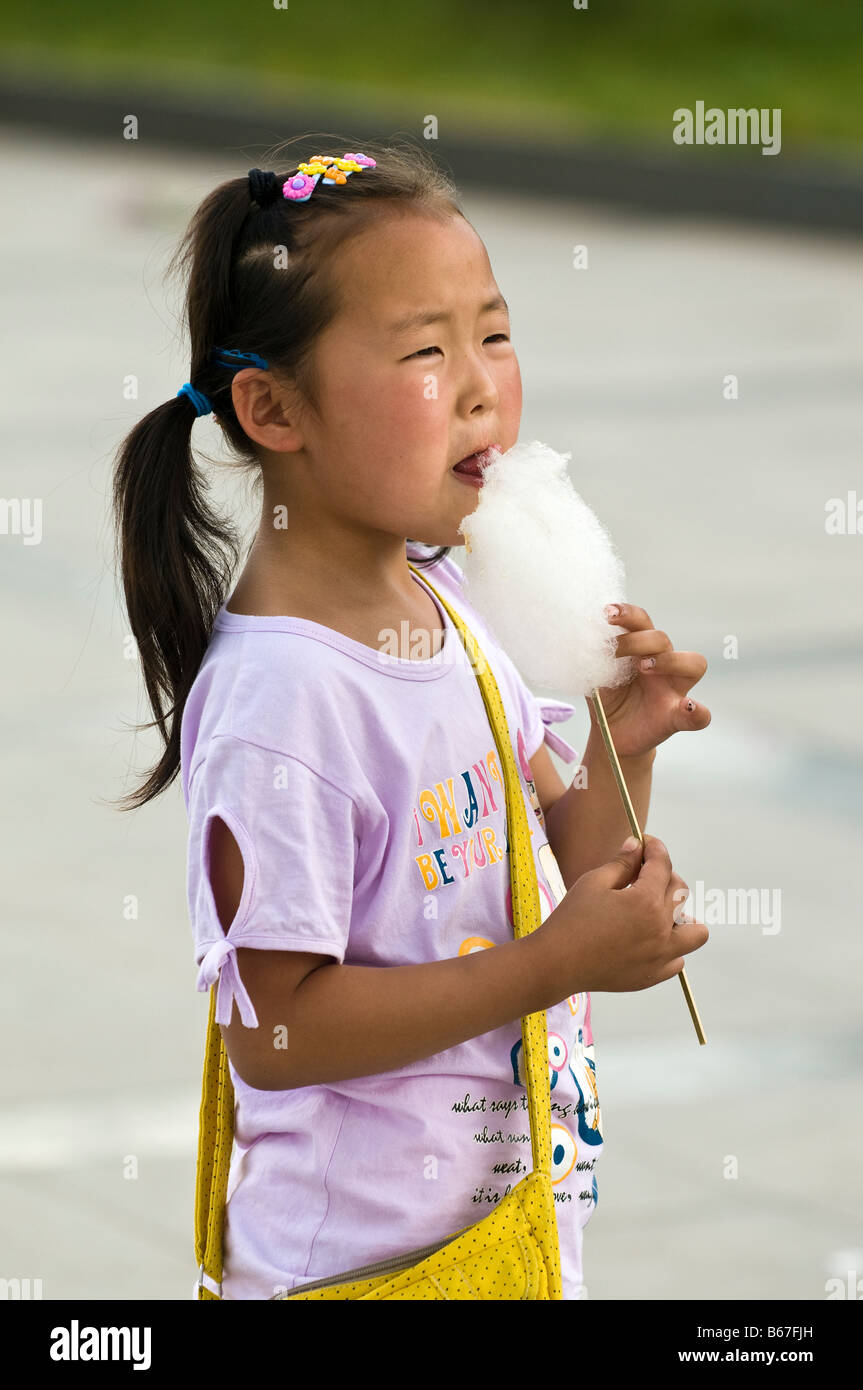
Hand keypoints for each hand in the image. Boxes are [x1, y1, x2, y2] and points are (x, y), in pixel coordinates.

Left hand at [587, 602, 710, 757]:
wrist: (609, 735)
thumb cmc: (606, 698)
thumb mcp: (594, 675)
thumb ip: (594, 658)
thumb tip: (587, 639)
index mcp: (640, 648)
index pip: (641, 622)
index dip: (628, 613)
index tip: (607, 613)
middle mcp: (662, 663)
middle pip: (663, 639)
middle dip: (637, 639)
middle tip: (614, 650)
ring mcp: (673, 690)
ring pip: (693, 664)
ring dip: (669, 661)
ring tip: (643, 668)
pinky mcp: (677, 717)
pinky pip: (699, 715)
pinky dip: (697, 711)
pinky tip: (687, 707)